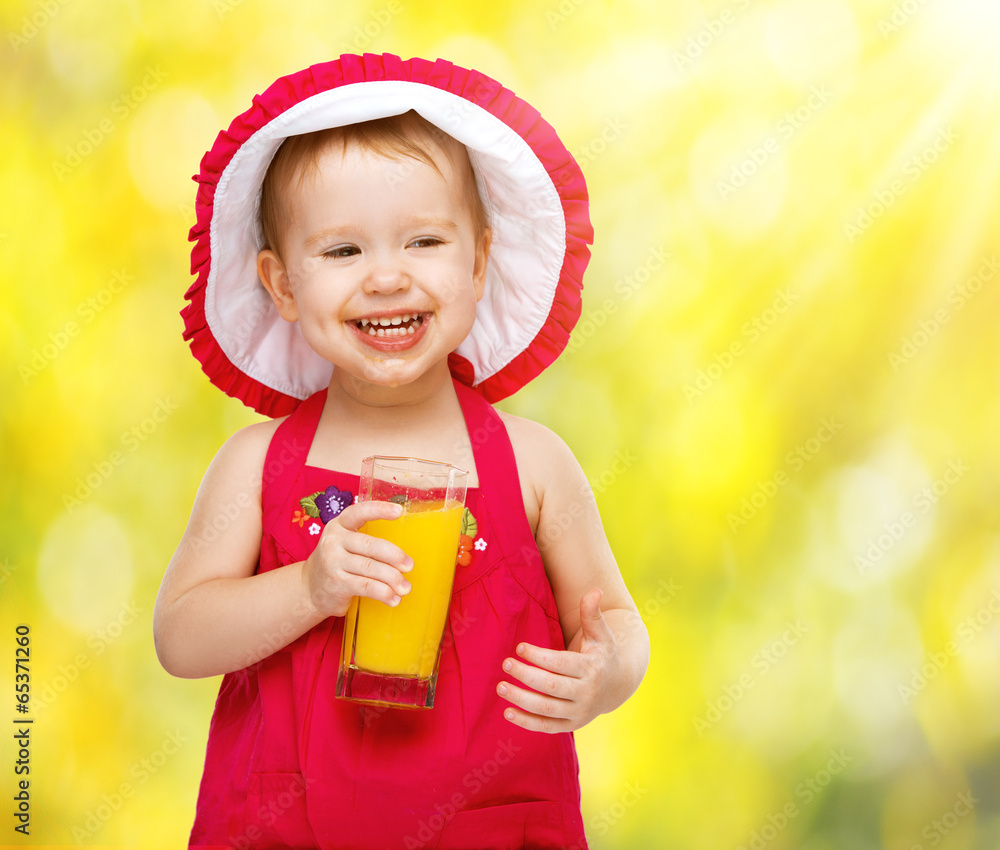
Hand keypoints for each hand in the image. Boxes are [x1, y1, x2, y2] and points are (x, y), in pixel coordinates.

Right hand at [301, 501, 412, 617]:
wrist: (310, 589)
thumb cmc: (338, 563)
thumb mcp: (345, 544)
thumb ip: (367, 543)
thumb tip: (404, 557)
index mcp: (340, 525)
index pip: (360, 512)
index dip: (380, 510)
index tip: (399, 511)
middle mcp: (334, 540)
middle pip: (371, 545)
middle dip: (395, 556)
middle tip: (409, 565)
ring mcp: (333, 562)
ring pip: (371, 568)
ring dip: (393, 579)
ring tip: (405, 588)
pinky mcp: (337, 582)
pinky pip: (366, 586)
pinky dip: (383, 593)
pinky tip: (393, 599)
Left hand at [497, 588, 619, 732]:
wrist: (617, 686)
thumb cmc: (601, 653)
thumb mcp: (600, 634)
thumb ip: (592, 614)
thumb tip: (595, 590)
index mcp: (592, 669)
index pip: (561, 664)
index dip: (539, 657)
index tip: (519, 647)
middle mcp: (587, 694)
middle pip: (551, 687)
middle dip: (526, 676)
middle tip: (505, 664)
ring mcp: (579, 713)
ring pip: (546, 709)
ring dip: (521, 699)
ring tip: (500, 687)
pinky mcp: (571, 726)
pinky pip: (546, 727)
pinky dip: (526, 722)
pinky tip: (507, 712)